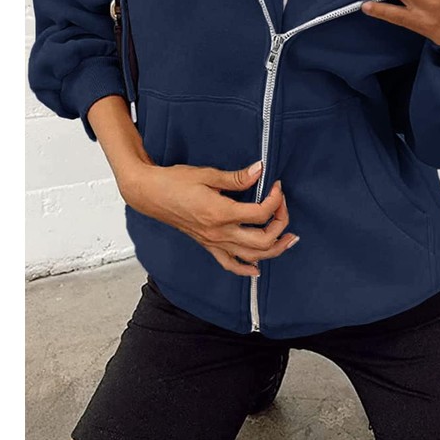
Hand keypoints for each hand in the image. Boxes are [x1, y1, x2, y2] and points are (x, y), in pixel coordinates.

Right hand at [121, 160, 298, 276]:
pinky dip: (246, 268)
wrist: (150, 194)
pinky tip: (257, 268)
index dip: (275, 199)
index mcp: (220, 213)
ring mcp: (213, 242)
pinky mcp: (207, 245)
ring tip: (288, 239)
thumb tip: (259, 170)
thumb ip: (236, 178)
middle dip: (281, 224)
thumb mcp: (207, 174)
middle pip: (262, 240)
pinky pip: (229, 264)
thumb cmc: (174, 181)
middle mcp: (219, 232)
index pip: (260, 213)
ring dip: (274, 249)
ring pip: (251, 256)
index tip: (276, 186)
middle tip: (283, 206)